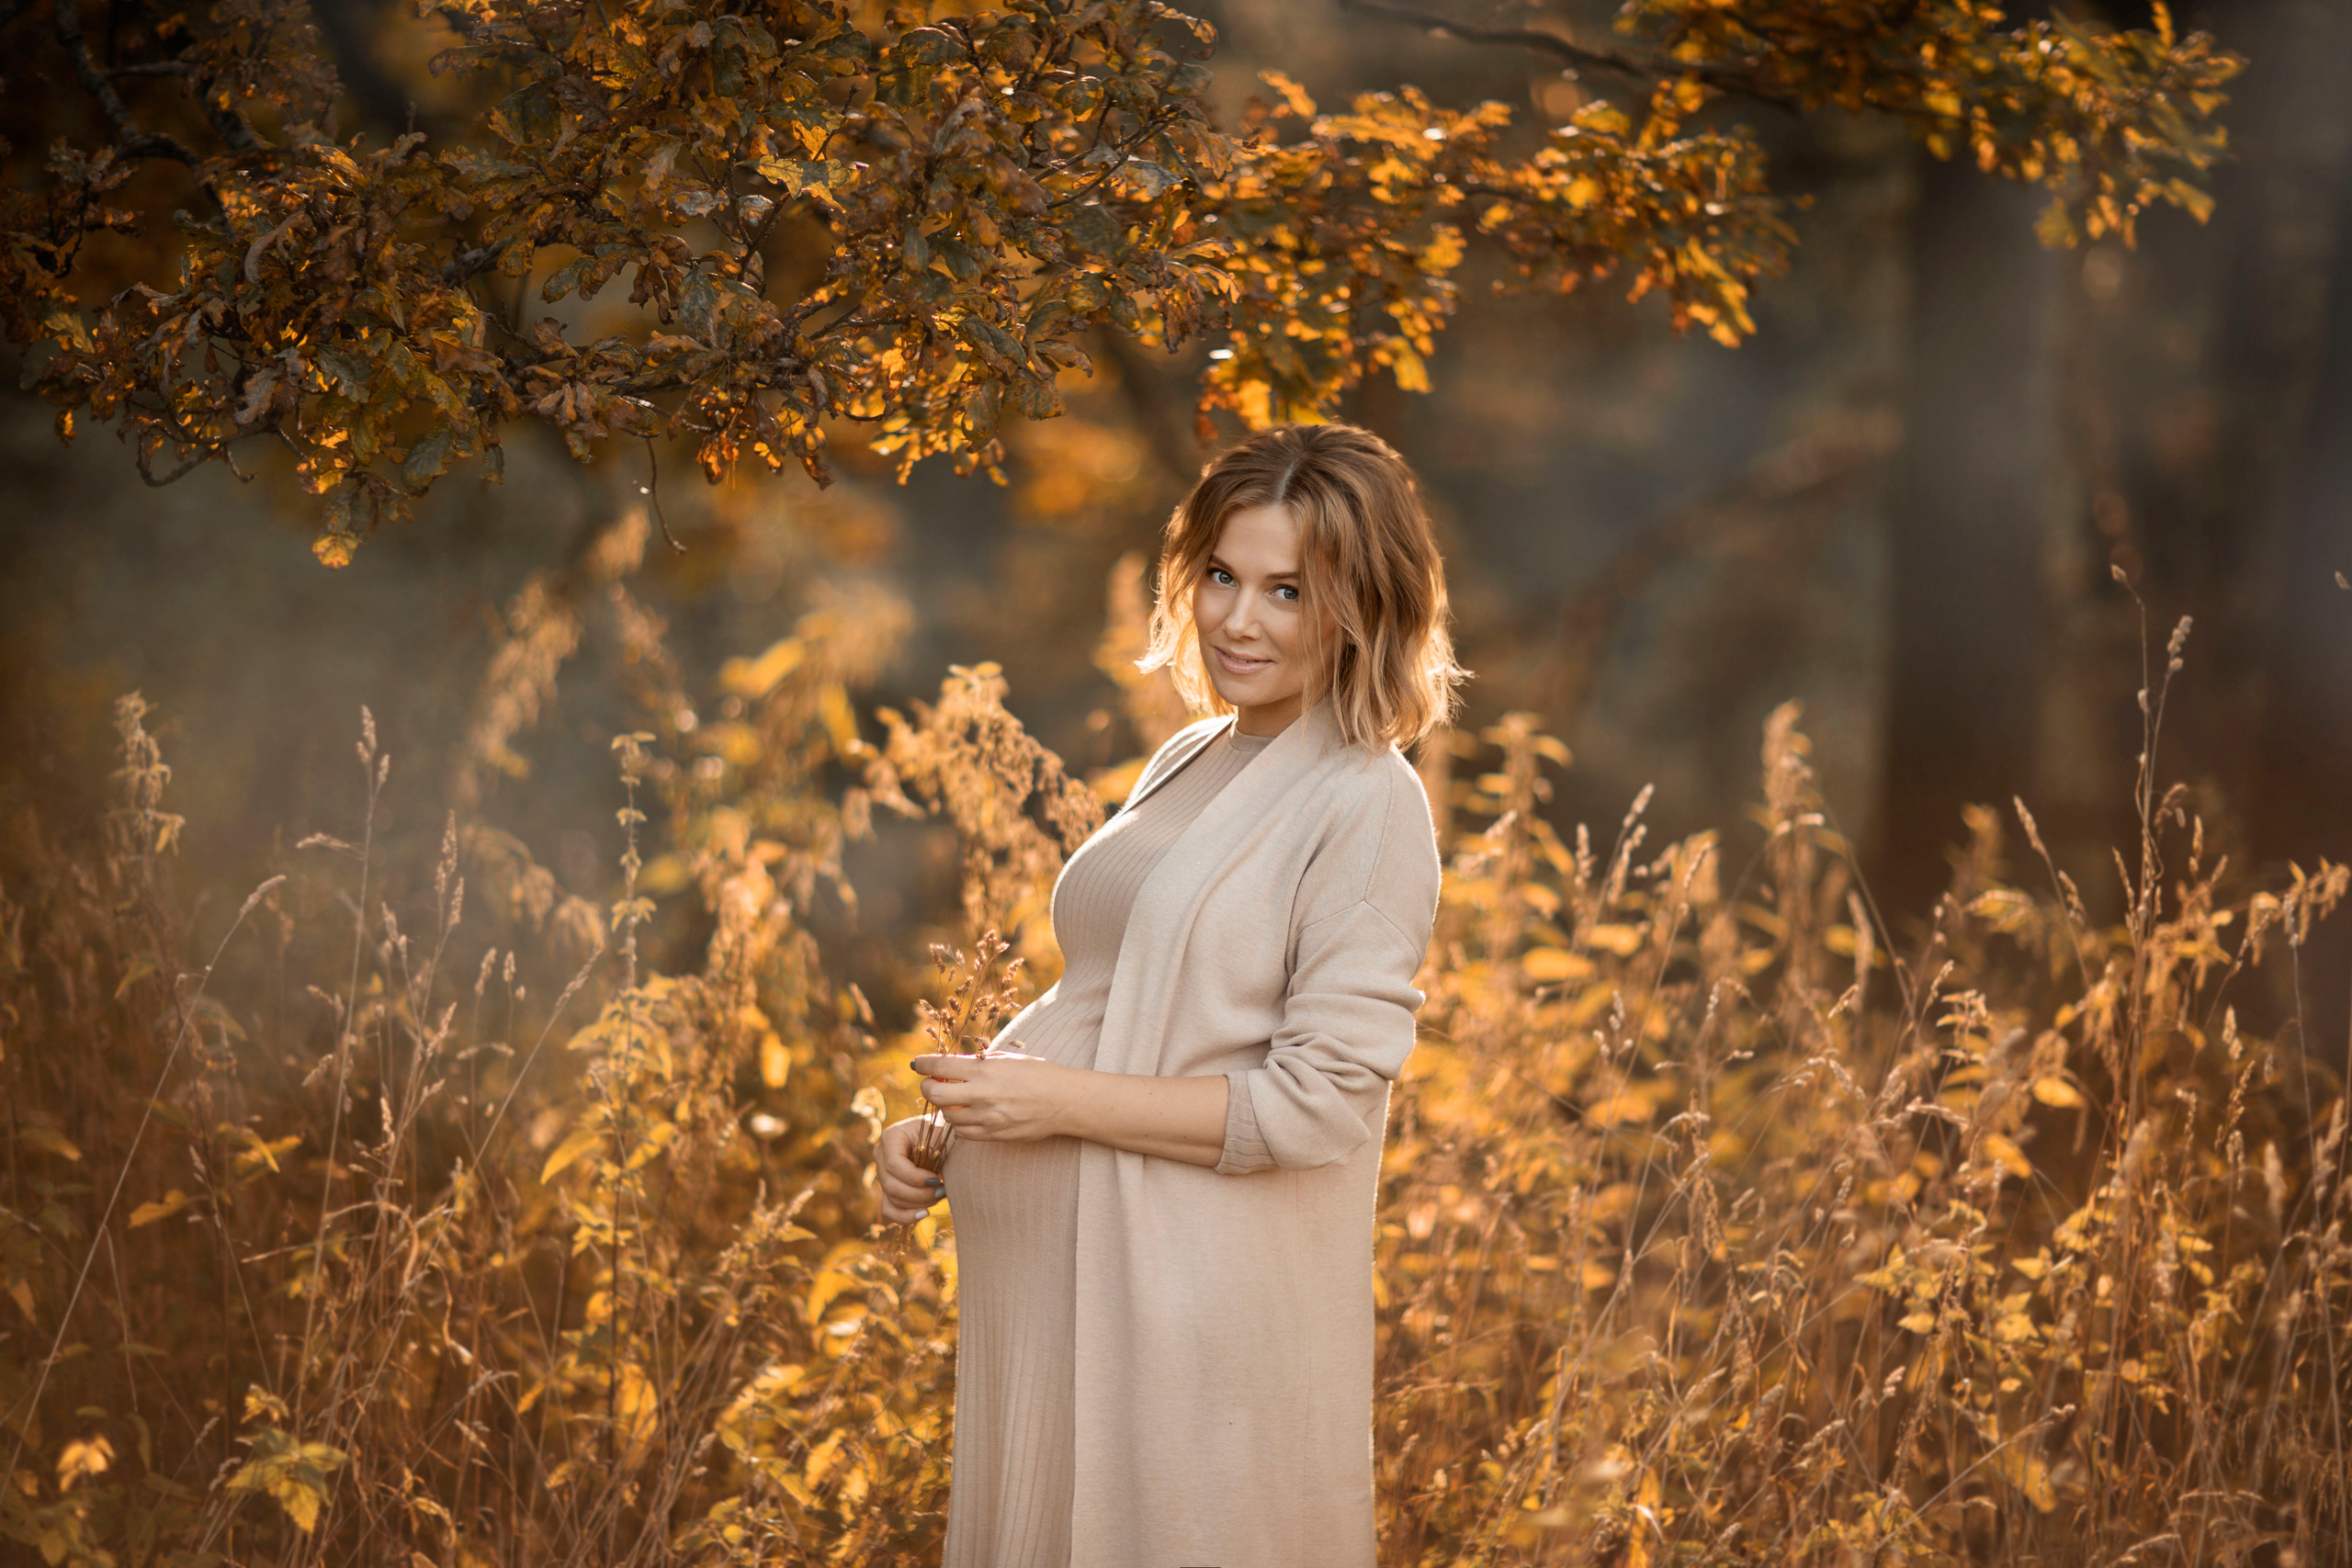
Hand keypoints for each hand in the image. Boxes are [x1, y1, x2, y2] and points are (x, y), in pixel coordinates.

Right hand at [875, 1116, 945, 1224]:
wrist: (939, 1136)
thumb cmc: (942, 1133)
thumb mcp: (940, 1136)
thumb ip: (935, 1152)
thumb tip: (933, 1179)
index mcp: (891, 1137)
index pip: (894, 1164)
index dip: (915, 1177)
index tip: (936, 1179)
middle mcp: (881, 1154)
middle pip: (891, 1185)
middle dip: (919, 1194)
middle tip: (942, 1191)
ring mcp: (882, 1173)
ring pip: (892, 1199)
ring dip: (918, 1203)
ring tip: (939, 1195)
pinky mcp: (887, 1188)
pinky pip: (889, 1209)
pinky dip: (905, 1216)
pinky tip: (924, 1213)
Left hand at [910, 1049, 1074, 1143]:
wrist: (1064, 1101)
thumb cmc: (1039, 1074)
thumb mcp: (1008, 1059)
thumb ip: (979, 1062)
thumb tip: (951, 1063)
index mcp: (985, 1070)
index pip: (940, 1066)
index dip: (923, 1064)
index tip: (918, 1064)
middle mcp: (982, 1094)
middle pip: (936, 1094)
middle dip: (928, 1087)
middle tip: (931, 1083)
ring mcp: (987, 1117)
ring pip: (948, 1116)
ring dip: (946, 1107)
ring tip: (953, 1099)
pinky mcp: (994, 1135)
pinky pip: (963, 1133)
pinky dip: (960, 1124)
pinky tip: (967, 1115)